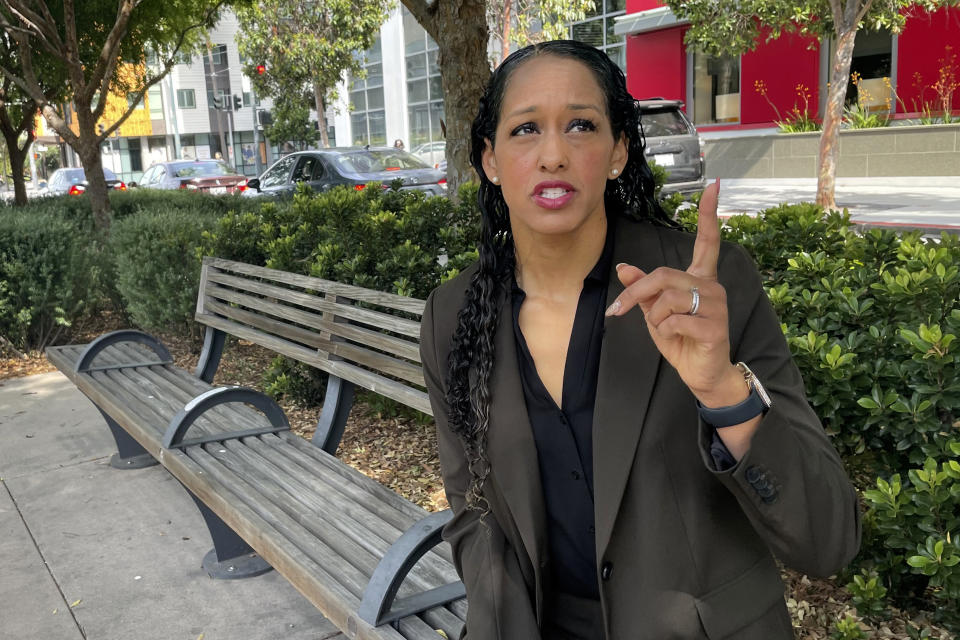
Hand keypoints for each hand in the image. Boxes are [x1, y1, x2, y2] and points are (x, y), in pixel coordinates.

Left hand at [605, 179, 744, 405]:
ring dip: (653, 317)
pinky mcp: (715, 325)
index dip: (708, 215)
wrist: (701, 374)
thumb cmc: (681, 341)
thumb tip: (622, 267)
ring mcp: (716, 305)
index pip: (707, 242)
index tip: (713, 186)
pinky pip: (675, 319)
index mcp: (699, 279)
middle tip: (618, 310)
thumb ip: (642, 290)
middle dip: (635, 293)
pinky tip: (676, 339)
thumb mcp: (655, 313)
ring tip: (663, 330)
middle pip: (664, 275)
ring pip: (667, 298)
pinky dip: (664, 330)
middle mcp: (711, 286)